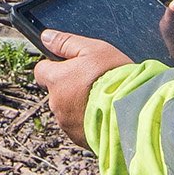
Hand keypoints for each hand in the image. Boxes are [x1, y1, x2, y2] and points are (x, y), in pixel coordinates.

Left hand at [33, 31, 132, 146]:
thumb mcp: (93, 50)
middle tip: (93, 83)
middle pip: (56, 91)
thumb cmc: (114, 77)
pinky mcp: (78, 138)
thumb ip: (66, 43)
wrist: (132, 111)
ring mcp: (66, 123)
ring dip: (78, 105)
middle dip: (69, 87)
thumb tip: (45, 36)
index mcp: (56, 80)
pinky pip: (78, 126)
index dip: (55, 67)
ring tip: (102, 100)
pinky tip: (104, 114)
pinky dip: (87, 120)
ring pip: (67, 110)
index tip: (71, 66)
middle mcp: (55, 103)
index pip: (41, 71)